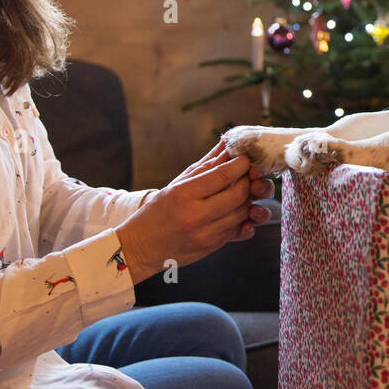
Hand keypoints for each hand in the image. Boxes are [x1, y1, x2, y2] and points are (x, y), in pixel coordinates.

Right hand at [116, 141, 273, 284]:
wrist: (140, 247)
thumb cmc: (158, 211)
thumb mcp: (177, 184)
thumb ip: (206, 164)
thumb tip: (228, 141)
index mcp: (183, 194)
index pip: (223, 175)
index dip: (241, 164)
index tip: (245, 159)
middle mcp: (194, 215)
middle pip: (238, 194)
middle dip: (248, 181)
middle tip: (247, 175)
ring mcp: (204, 234)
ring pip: (242, 213)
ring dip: (248, 200)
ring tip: (241, 192)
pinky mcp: (211, 247)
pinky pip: (238, 230)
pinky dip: (243, 218)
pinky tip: (237, 210)